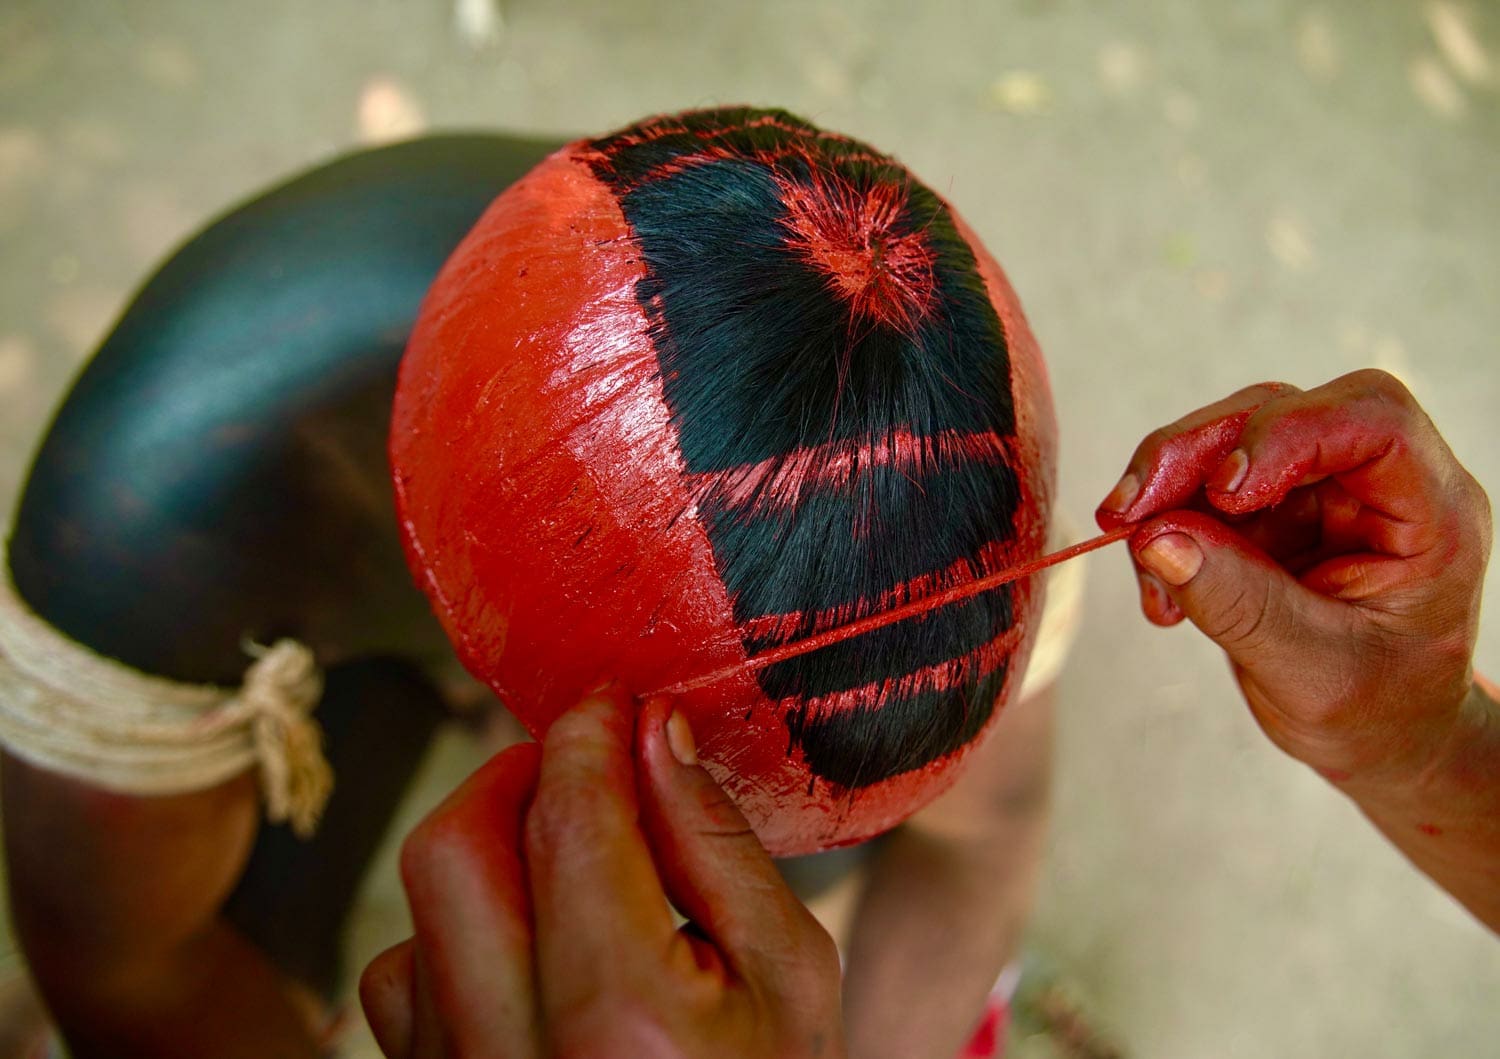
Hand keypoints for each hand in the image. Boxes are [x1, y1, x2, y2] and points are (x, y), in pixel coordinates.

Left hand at [358, 685, 844, 1057]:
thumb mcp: (791, 971)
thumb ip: (716, 844)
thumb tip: (653, 731)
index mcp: (625, 1018)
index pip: (570, 821)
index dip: (585, 734)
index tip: (609, 701)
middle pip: (452, 851)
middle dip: (510, 777)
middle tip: (575, 766)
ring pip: (414, 920)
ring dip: (484, 863)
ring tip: (564, 867)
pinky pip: (402, 990)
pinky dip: (455, 941)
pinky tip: (530, 947)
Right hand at [1096, 369, 1491, 785]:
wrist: (1378, 741)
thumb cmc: (1376, 713)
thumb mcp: (1314, 674)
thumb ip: (1240, 606)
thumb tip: (1155, 540)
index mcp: (1430, 513)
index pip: (1371, 419)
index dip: (1289, 432)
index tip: (1225, 490)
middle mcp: (1374, 483)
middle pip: (1279, 410)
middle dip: (1192, 454)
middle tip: (1127, 515)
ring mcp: (1318, 490)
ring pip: (1227, 438)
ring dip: (1164, 489)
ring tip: (1139, 566)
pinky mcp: (1268, 508)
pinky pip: (1196, 486)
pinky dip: (1161, 528)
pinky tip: (1159, 593)